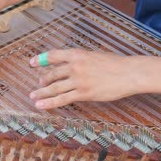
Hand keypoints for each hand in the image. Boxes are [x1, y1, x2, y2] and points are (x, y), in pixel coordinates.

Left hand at [29, 49, 143, 108]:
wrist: (129, 73)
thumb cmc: (116, 64)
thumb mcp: (96, 55)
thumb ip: (82, 59)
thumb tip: (72, 64)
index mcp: (78, 54)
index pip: (54, 55)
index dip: (40, 59)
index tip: (32, 62)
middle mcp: (75, 66)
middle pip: (52, 73)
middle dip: (43, 80)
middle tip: (38, 84)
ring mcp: (78, 80)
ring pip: (54, 87)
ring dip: (42, 93)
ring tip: (33, 96)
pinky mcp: (84, 93)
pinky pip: (63, 99)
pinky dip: (50, 103)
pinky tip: (41, 106)